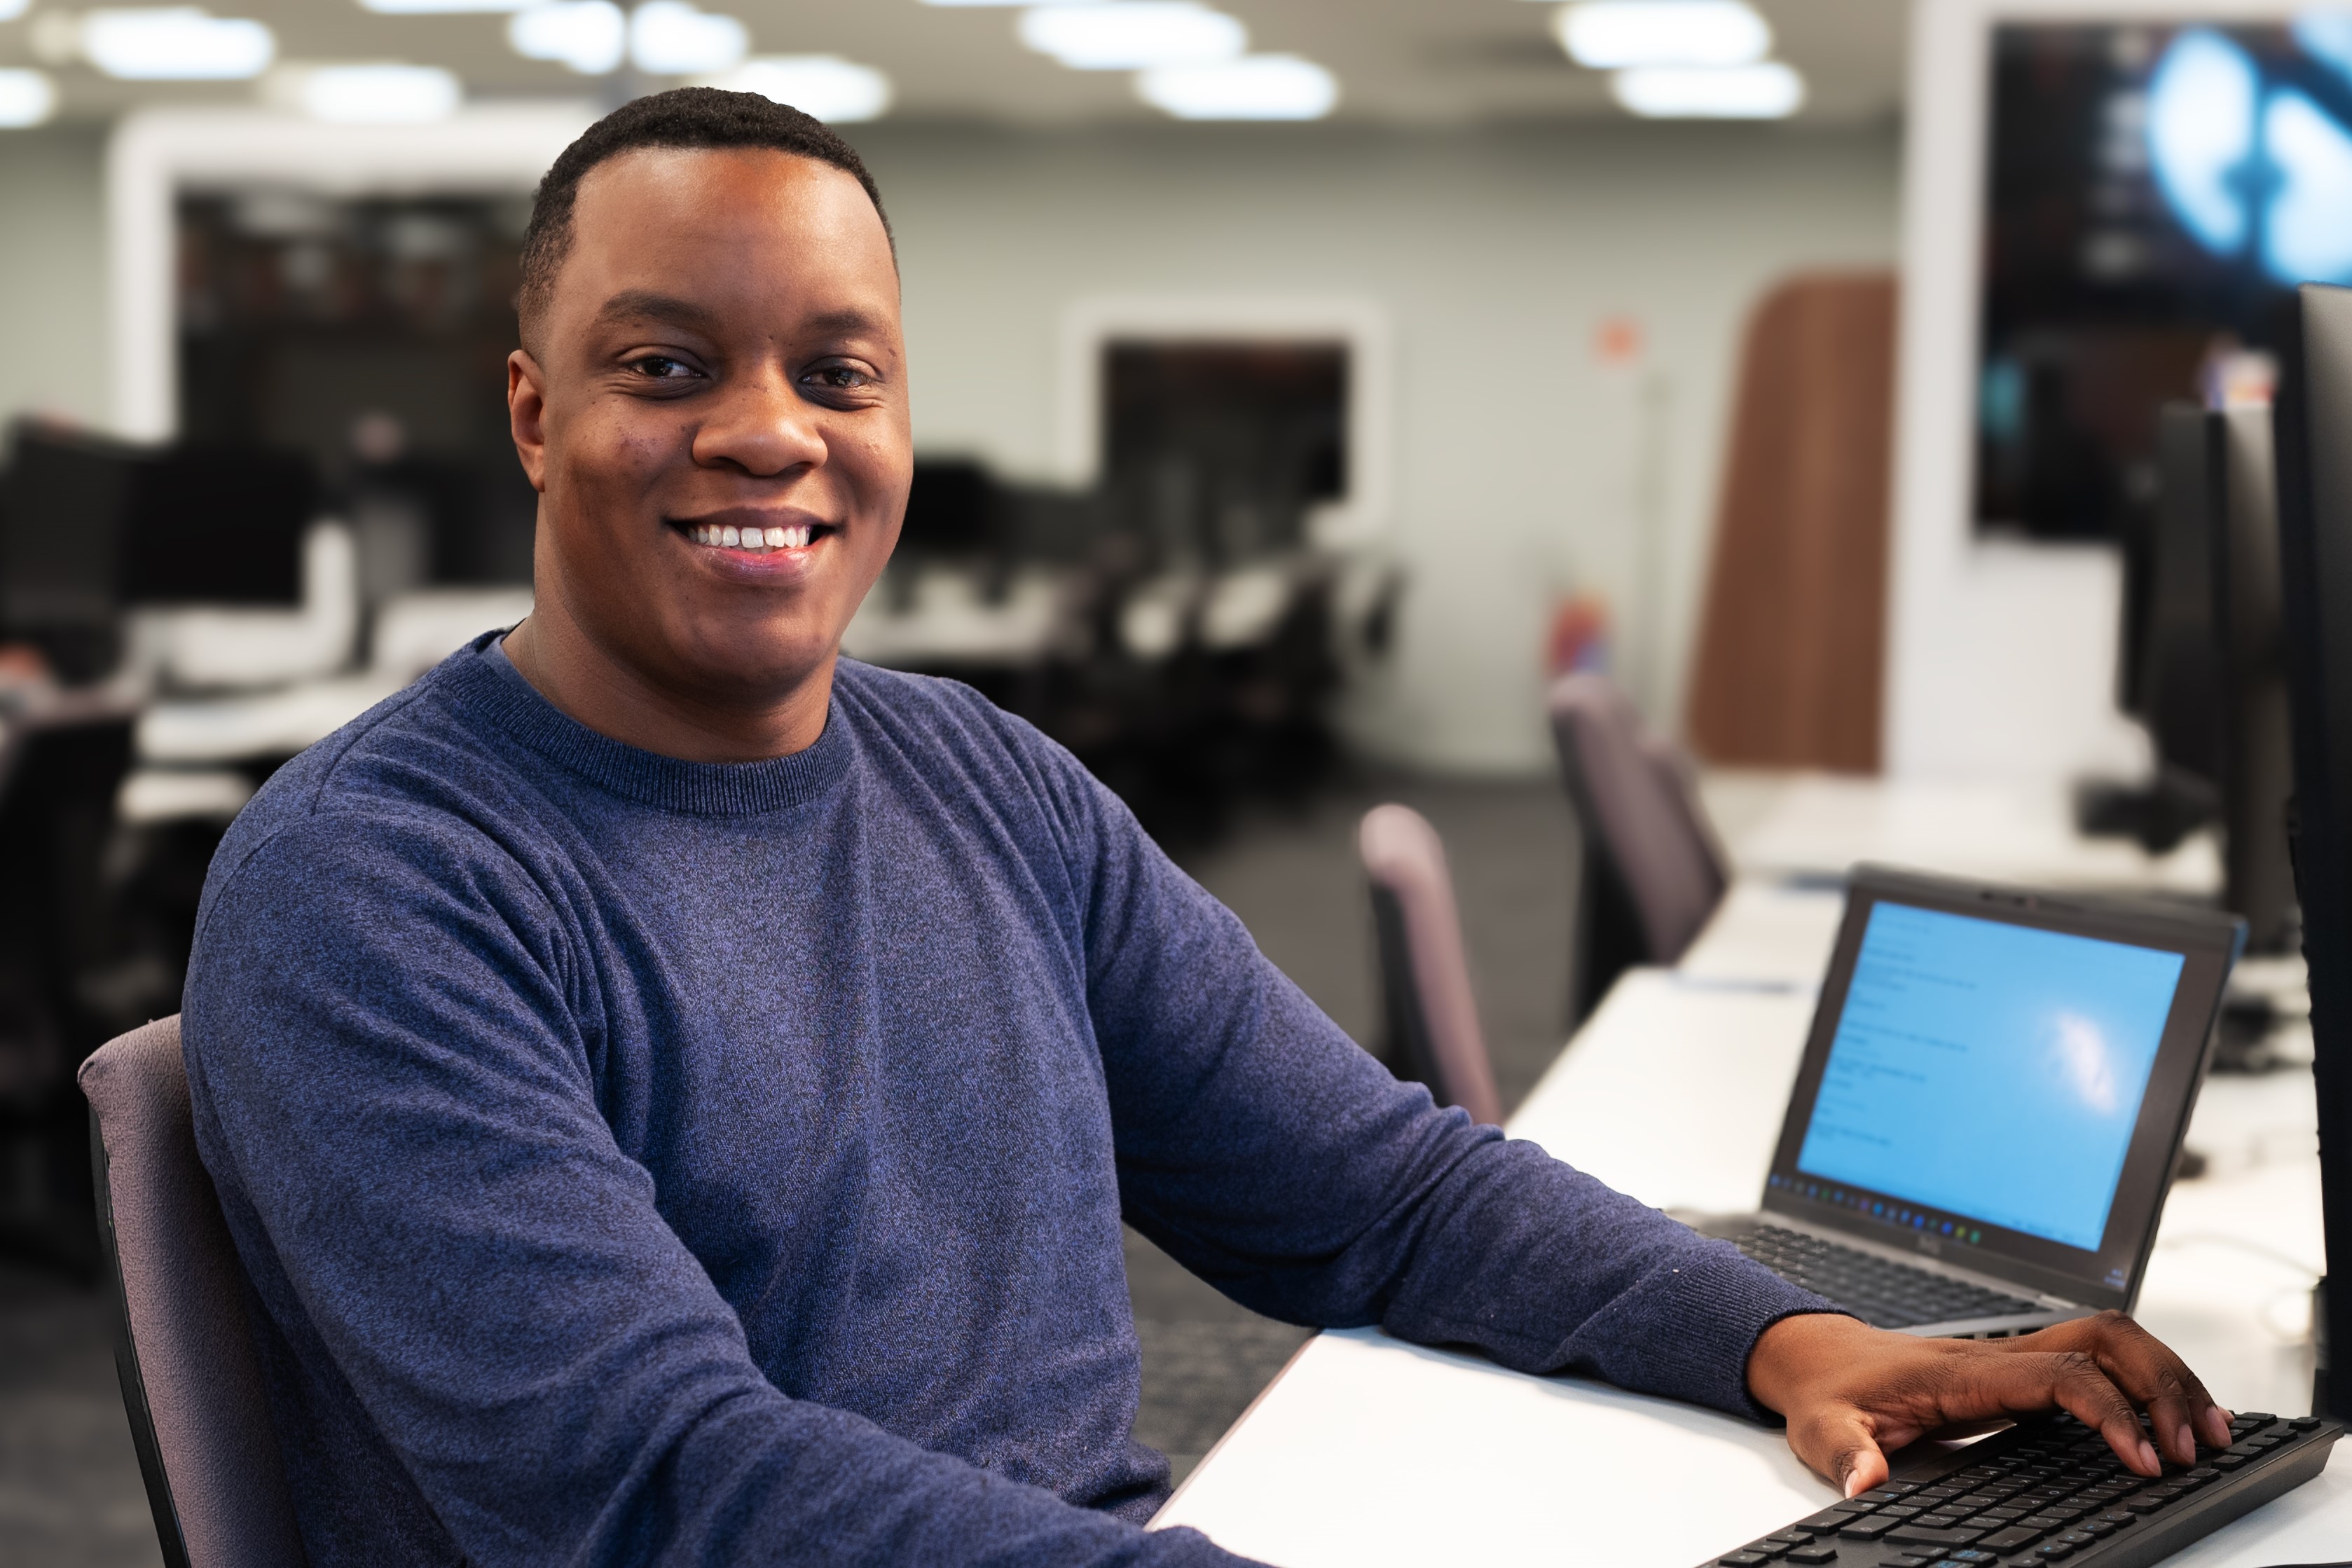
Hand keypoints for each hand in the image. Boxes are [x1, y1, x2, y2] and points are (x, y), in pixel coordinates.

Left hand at [1744, 1311, 2233, 1496]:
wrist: (1817, 1356)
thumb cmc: (1828, 1391)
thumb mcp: (1821, 1429)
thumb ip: (1846, 1455)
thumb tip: (1866, 1481)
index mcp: (1964, 1371)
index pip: (2059, 1374)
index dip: (2109, 1412)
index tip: (2143, 1461)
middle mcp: (1999, 1354)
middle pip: (2104, 1339)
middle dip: (2160, 1385)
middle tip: (2196, 1448)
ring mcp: (2013, 1356)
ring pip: (2110, 1340)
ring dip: (2165, 1377)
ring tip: (2210, 1434)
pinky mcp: (2020, 1369)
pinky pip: (2098, 1359)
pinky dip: (2144, 1381)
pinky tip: (2171, 1419)